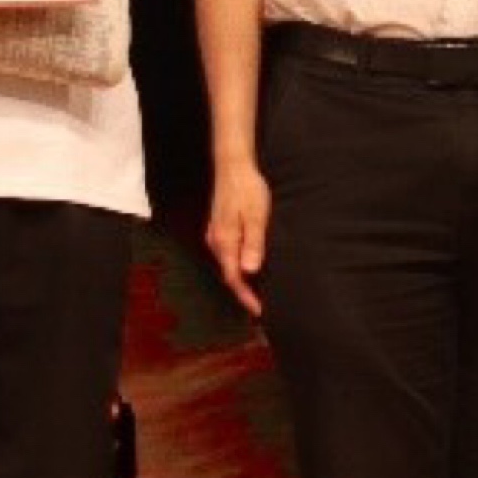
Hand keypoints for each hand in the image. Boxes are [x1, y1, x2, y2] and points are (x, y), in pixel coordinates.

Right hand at [207, 156, 270, 313]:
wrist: (233, 164)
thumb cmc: (247, 190)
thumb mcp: (256, 217)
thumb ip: (253, 243)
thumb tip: (250, 271)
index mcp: (225, 240)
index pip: (233, 276)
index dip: (246, 296)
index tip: (260, 312)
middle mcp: (216, 240)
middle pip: (228, 273)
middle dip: (243, 292)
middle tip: (262, 307)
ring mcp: (215, 233)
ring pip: (227, 264)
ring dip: (241, 280)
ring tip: (258, 292)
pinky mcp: (219, 227)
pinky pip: (227, 254)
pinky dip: (237, 267)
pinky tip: (248, 268)